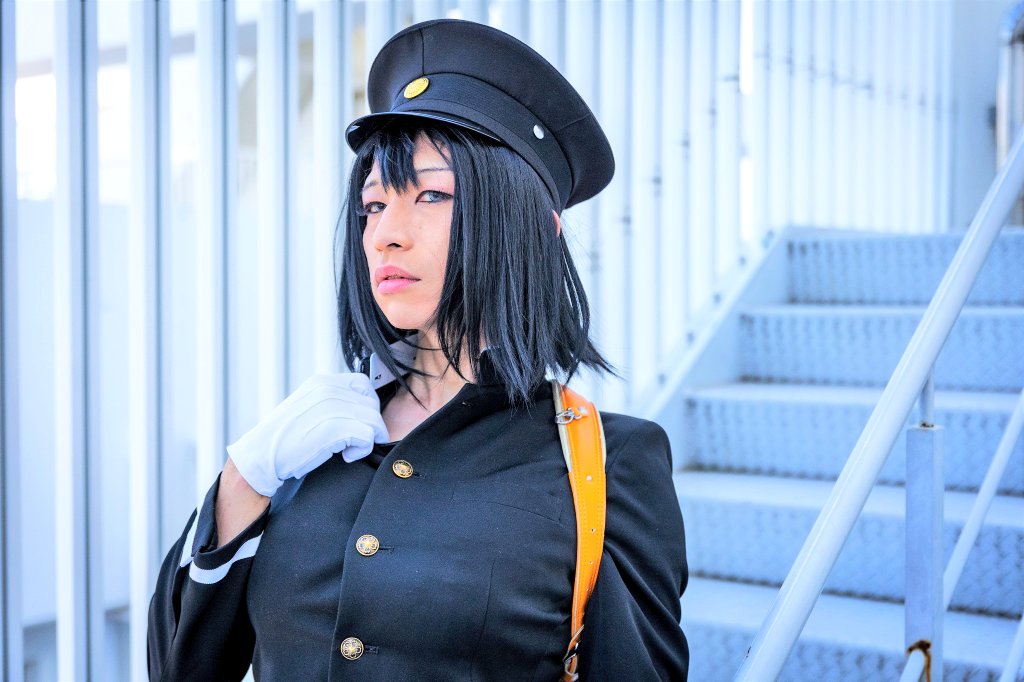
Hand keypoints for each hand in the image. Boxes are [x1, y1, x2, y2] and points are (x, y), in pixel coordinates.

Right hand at [226, 373, 388, 496]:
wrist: (260, 456)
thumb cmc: (284, 439)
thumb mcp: (308, 407)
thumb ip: (331, 402)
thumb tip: (360, 411)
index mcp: (322, 381)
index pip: (363, 384)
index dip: (367, 406)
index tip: (358, 423)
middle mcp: (329, 388)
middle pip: (372, 404)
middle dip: (369, 426)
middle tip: (352, 442)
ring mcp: (332, 406)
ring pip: (374, 421)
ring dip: (367, 439)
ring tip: (347, 450)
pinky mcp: (335, 427)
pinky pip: (369, 436)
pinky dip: (362, 450)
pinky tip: (345, 456)